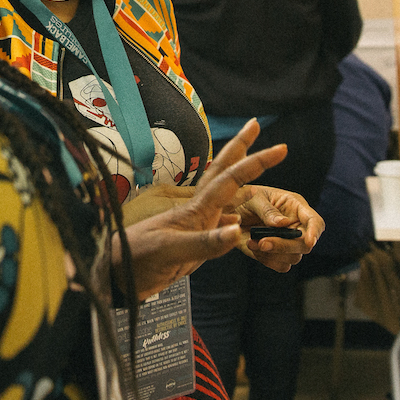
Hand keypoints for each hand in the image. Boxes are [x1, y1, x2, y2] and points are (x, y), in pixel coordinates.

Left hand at [114, 119, 287, 299]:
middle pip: (225, 173)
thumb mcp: (172, 250)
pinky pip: (223, 228)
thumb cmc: (139, 258)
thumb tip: (238, 231)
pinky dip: (236, 222)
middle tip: (255, 124)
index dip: (256, 163)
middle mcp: (200, 212)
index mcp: (197, 209)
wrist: (118, 275)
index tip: (280, 148)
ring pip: (226, 198)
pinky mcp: (195, 245)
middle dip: (242, 149)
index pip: (232, 179)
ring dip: (241, 180)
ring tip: (253, 166)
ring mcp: (197, 227)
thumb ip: (205, 243)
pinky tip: (240, 224)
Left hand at [234, 185, 323, 271]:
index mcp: (296, 207)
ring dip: (272, 254)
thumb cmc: (244, 198)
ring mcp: (287, 242)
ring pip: (293, 258)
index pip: (315, 222)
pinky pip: (281, 265)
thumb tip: (284, 223)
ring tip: (252, 241)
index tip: (308, 242)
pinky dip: (266, 260)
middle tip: (263, 243)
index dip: (314, 232)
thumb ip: (268, 210)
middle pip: (305, 245)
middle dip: (285, 246)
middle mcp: (296, 226)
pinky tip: (252, 246)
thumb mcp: (254, 198)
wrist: (229, 212)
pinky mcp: (276, 254)